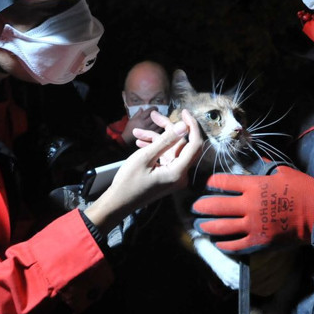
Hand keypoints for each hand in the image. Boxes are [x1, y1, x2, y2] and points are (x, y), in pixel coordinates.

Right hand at [84, 109, 201, 233]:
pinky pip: (166, 157)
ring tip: (137, 132)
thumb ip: (166, 141)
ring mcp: (174, 176)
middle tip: (154, 116)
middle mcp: (181, 175)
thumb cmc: (129, 181)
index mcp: (179, 172)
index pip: (195, 144)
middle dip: (168, 129)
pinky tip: (140, 143)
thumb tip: (183, 126)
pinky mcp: (167, 176)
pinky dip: (155, 149)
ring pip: (171, 150)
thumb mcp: (145, 157)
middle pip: (182, 145)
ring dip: (156, 139)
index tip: (184, 112)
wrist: (118, 202)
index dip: (192, 126)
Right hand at [121, 107, 161, 145]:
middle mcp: (145, 124)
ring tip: (161, 119)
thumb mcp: (131, 120)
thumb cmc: (129, 129)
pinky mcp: (152, 137)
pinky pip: (159, 130)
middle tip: (159, 112)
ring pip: (158, 123)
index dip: (154, 108)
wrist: (127, 141)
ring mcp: (149, 131)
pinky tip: (161, 126)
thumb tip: (142, 108)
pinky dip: (161, 127)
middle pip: (155, 117)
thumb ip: (137, 114)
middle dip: (158, 113)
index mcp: (140, 119)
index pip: (149, 111)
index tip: (155, 108)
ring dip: (161, 120)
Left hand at [191, 166, 313, 254]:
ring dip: (207, 226)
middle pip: (217, 206)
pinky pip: (236, 245)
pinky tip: (218, 242)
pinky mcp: (259, 241)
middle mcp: (250, 205)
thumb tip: (254, 161)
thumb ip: (264, 167)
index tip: (206, 184)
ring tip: (199, 225)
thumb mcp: (283, 171)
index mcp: (254, 185)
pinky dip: (224, 244)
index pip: (223, 182)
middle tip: (194, 208)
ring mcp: (253, 225)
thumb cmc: (303, 189)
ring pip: (222, 227)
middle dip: (201, 207)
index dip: (211, 183)